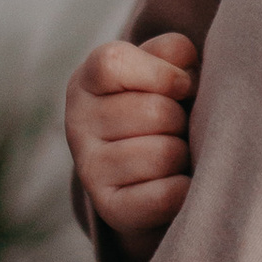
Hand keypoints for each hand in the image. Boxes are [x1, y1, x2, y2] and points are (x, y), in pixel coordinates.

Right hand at [65, 33, 197, 254]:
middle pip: (155, 111)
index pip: (114, 63)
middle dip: (181, 118)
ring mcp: (89, 169)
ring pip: (165, 154)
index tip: (181, 86)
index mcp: (86, 82)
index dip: (162, 73)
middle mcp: (77, 125)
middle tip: (174, 127)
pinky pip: (166, 195)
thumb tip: (184, 69)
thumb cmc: (159, 104)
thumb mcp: (160, 68)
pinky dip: (184, 189)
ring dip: (184, 154)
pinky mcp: (109, 209)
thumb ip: (171, 53)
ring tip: (172, 154)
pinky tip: (174, 183)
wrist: (146, 172)